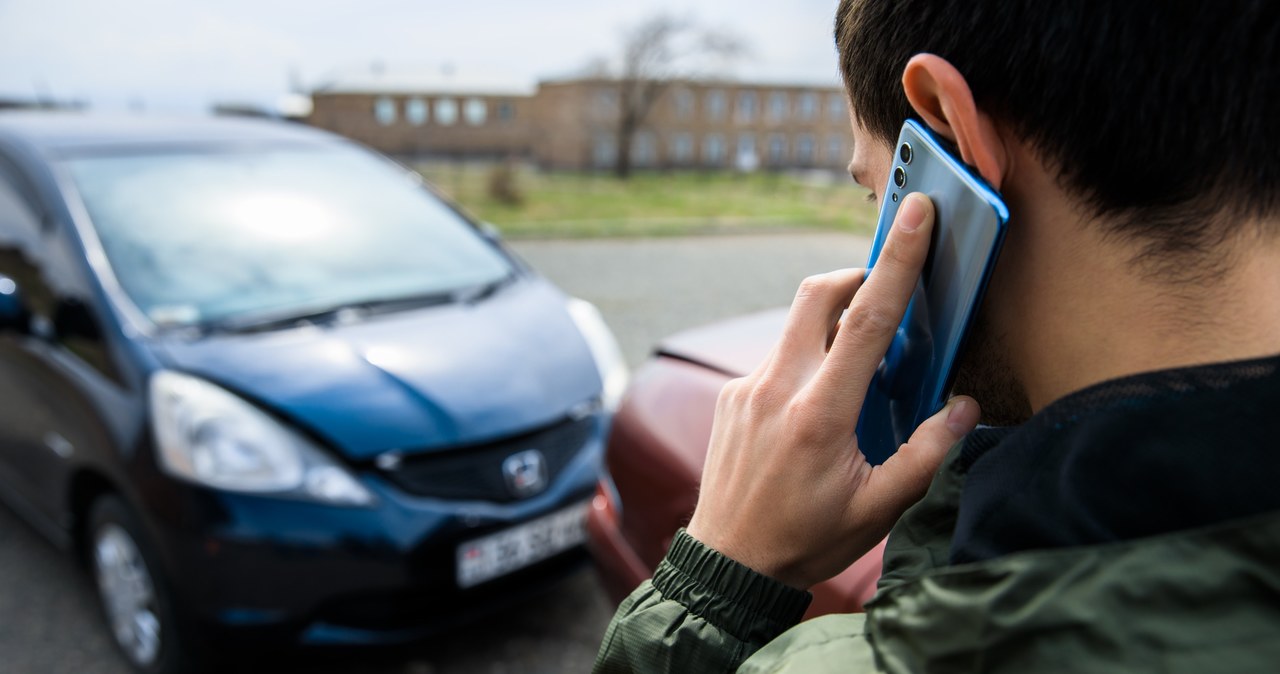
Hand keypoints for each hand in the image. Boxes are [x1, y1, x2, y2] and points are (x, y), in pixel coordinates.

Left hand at [685, 193, 980, 589]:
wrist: (728, 564)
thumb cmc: (805, 540)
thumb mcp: (878, 510)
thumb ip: (926, 455)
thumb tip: (963, 406)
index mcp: (819, 414)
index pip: (866, 320)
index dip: (898, 262)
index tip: (917, 214)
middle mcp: (776, 388)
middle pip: (816, 295)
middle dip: (855, 276)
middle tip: (884, 295)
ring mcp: (746, 388)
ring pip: (796, 326)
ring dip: (831, 327)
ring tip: (856, 374)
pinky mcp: (731, 396)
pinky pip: (777, 357)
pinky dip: (806, 361)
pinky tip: (817, 409)